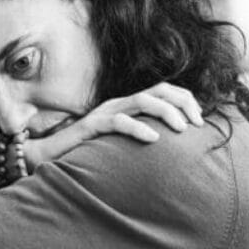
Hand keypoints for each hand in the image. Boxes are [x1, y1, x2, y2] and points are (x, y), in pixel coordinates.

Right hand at [26, 82, 203, 168]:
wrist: (48, 157)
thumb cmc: (86, 154)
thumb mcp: (120, 144)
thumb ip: (140, 139)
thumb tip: (172, 149)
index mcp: (127, 106)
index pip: (164, 91)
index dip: (186, 100)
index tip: (199, 121)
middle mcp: (119, 104)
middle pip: (160, 90)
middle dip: (183, 103)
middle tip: (195, 124)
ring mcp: (105, 112)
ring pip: (144, 101)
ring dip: (167, 112)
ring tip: (180, 129)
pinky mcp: (92, 125)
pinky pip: (119, 121)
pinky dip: (139, 128)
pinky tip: (153, 138)